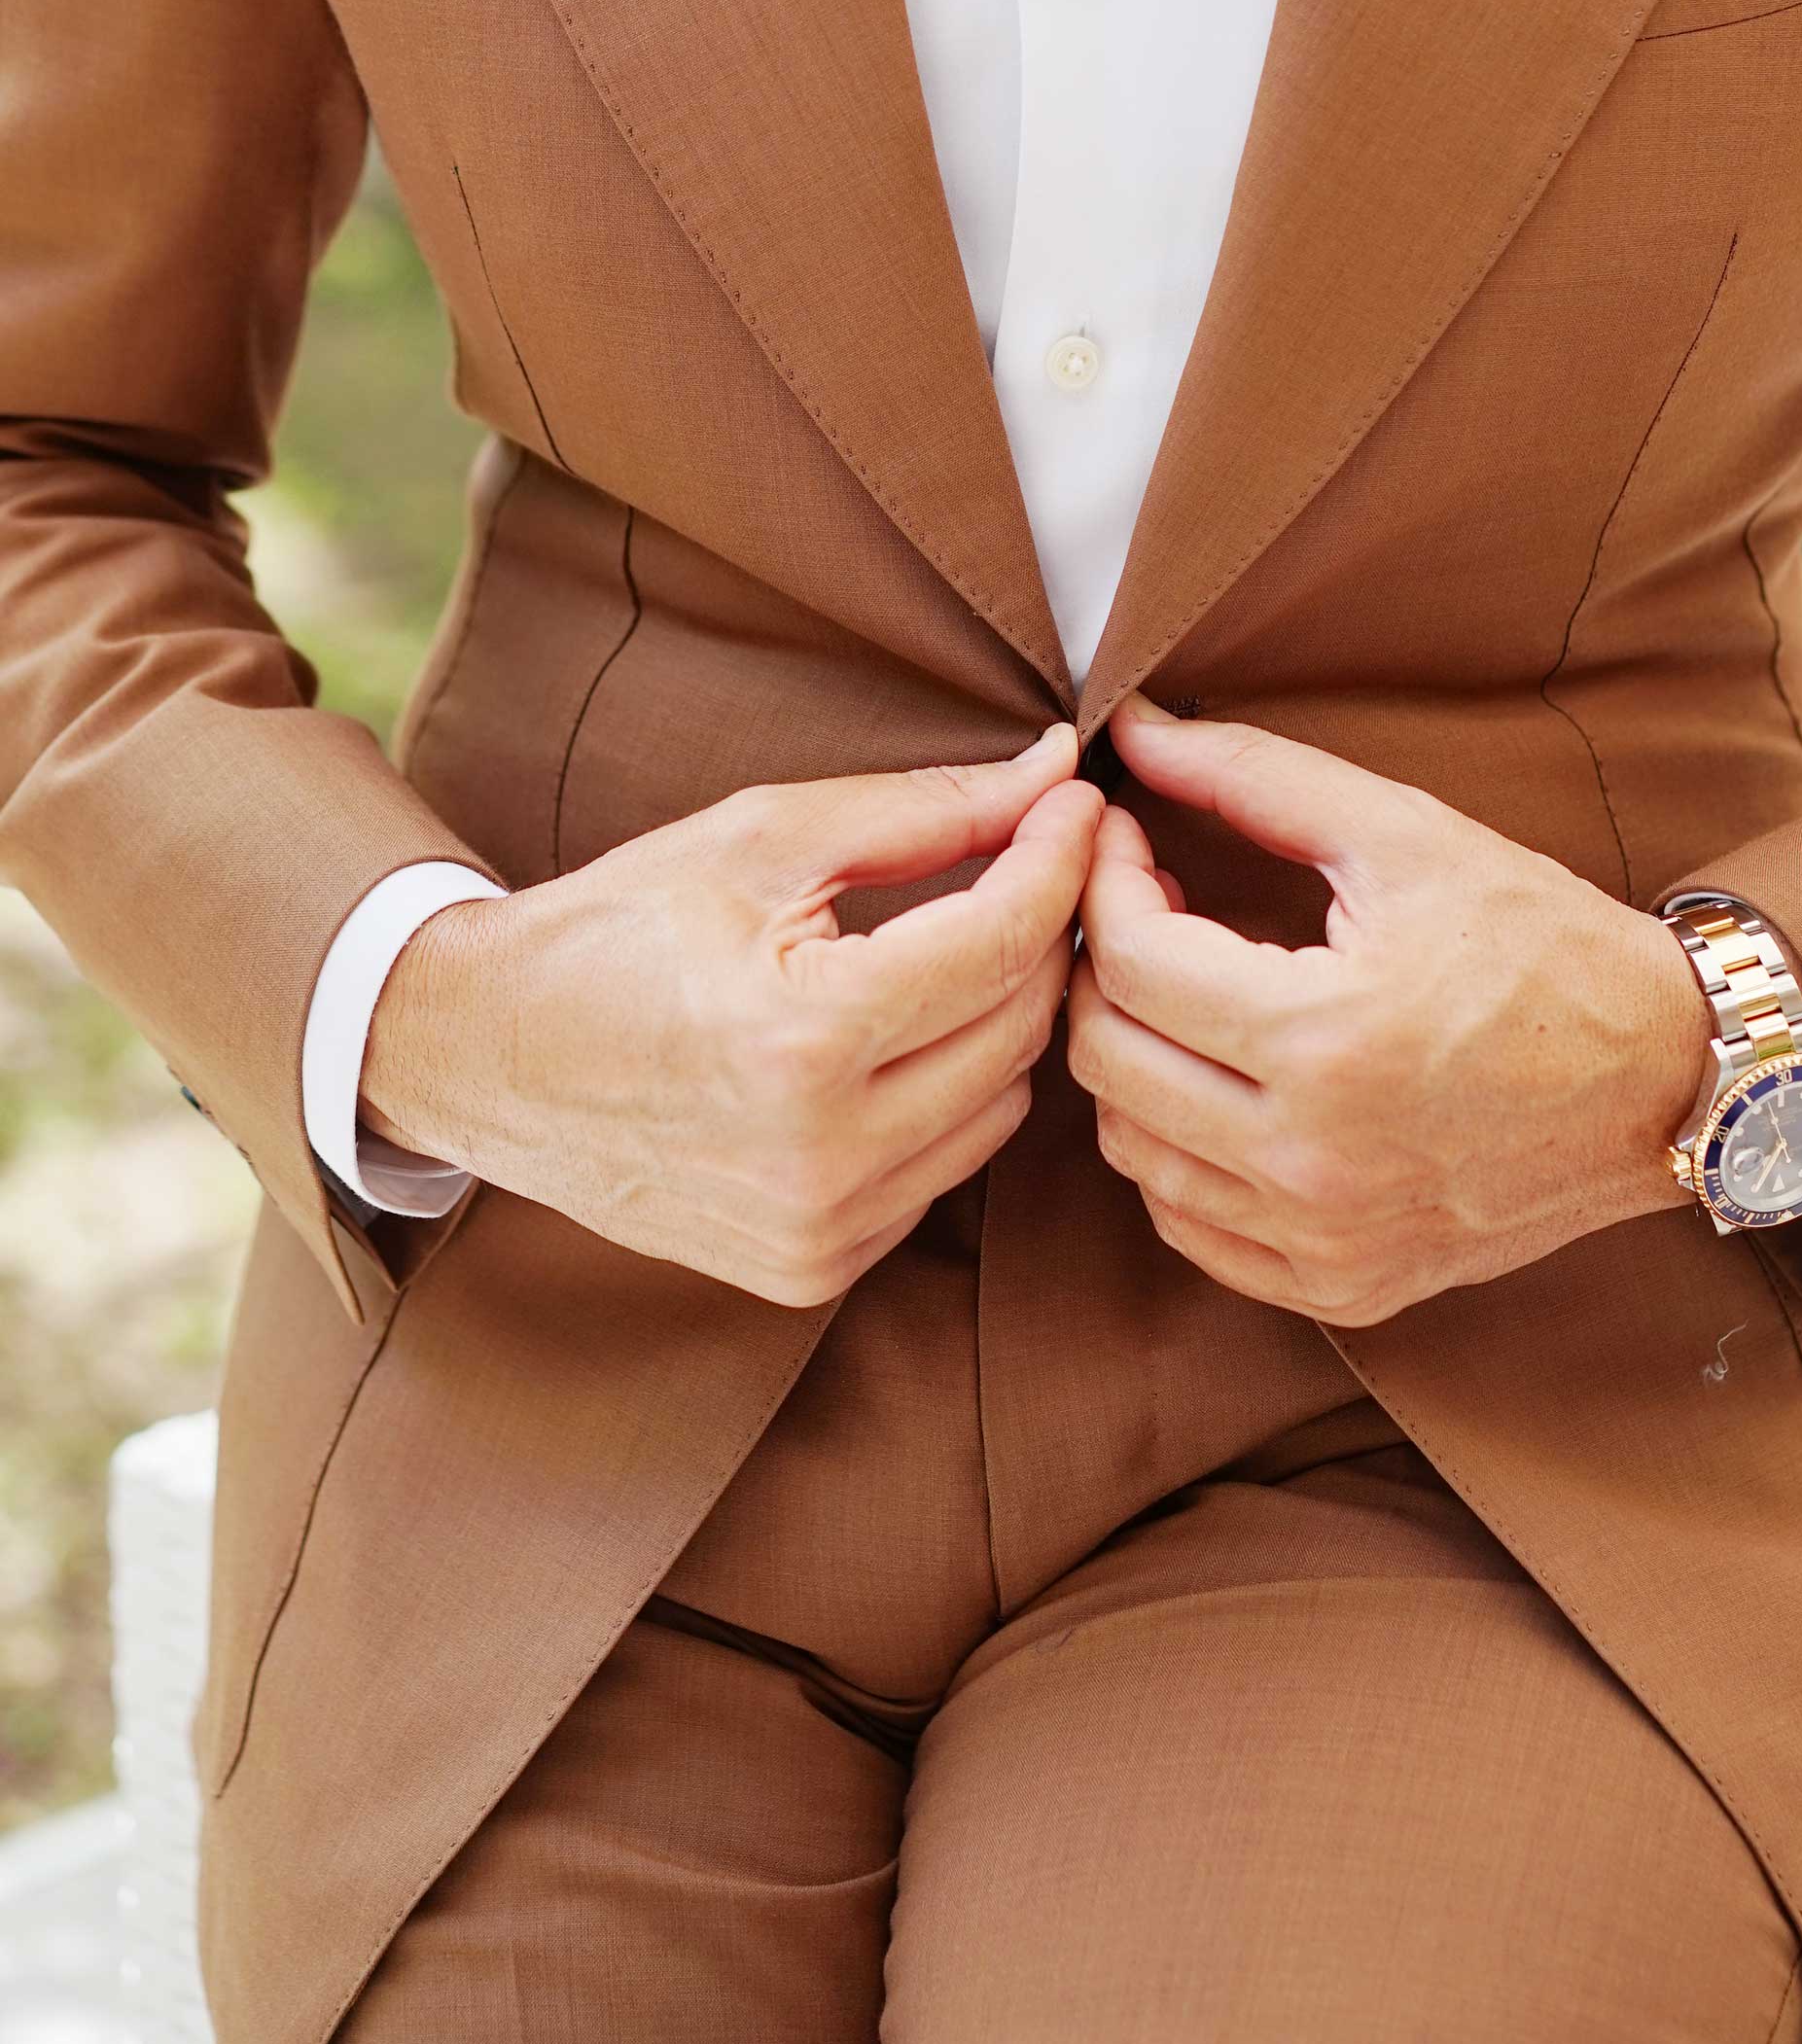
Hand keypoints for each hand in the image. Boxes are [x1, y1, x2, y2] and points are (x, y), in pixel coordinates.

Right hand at [363, 725, 1098, 1306]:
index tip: (1078, 801)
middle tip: (1034, 858)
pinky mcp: (812, 1270)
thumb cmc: (615, 928)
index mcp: (805, 1039)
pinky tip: (898, 1041)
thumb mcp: (762, 839)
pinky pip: (942, 1171)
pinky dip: (945, 1098)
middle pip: (1020, 1029)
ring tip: (960, 946)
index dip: (1059, 858)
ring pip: (1000, 1108)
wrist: (482, 1055)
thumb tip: (1050, 772)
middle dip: (1040, 933)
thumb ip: (924, 811)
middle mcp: (822, 1156)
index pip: (1003, 942)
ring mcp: (819, 1229)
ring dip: (998, 1021)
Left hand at [1068, 697, 1707, 1324]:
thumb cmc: (1543, 942)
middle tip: (1148, 908)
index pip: (1130, 963)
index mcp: (1325, 1042)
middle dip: (1101, 965)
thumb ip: (1255, 777)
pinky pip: (1190, 1226)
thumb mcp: (1406, 835)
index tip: (1127, 838)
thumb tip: (1131, 732)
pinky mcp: (1342, 1286)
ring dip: (1131, 1057)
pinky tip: (1220, 1084)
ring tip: (1186, 991)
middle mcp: (1312, 1161)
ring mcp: (1324, 1240)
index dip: (1104, 883)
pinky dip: (1177, 1152)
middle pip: (1105, 1060)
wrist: (1664, 1077)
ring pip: (1132, 1148)